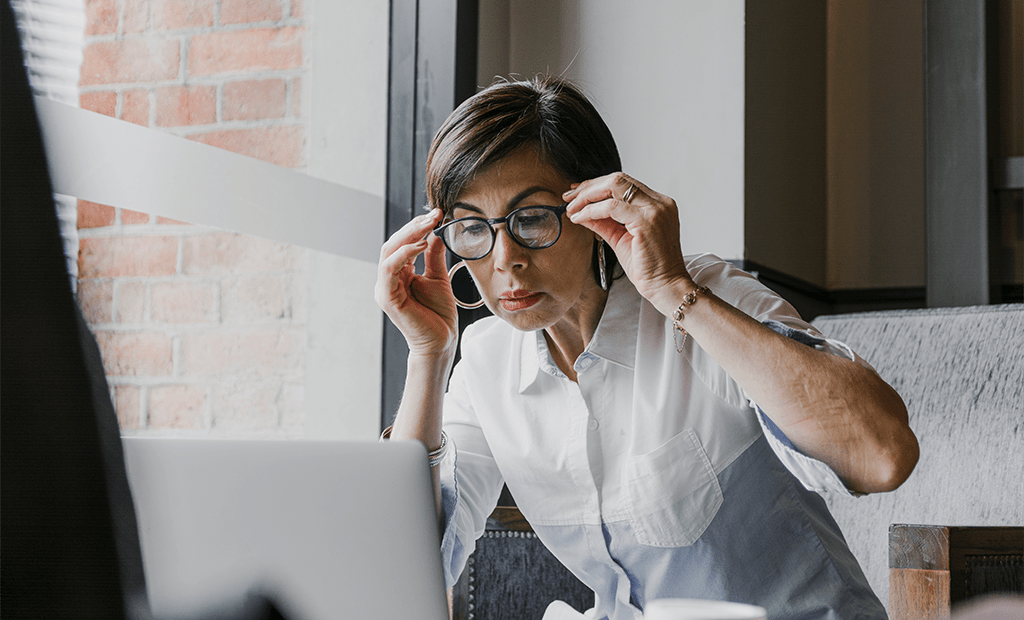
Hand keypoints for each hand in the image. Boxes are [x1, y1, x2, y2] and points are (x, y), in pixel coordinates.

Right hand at [374, 209, 457, 356]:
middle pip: (393, 244)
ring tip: (429, 226)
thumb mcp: (438, 278)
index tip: (437, 214)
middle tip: (434, 215)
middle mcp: (388, 280)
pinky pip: (389, 269)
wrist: (441, 342)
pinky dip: (404, 254)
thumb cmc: (438, 315)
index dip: (417, 227)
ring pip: (389, 252)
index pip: (401, 244)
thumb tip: (436, 233)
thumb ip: (434, 256)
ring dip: (409, 235)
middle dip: (414, 226)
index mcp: (398, 274)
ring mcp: (385, 289)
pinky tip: (421, 245)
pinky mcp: (387, 298)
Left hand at [564, 173, 693, 309]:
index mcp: (657, 204)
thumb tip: (581, 212)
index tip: (577, 192)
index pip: (623, 183)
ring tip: (572, 208)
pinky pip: (612, 207)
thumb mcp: (620, 239)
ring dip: (587, 196)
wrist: (665, 287)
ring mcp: (655, 210)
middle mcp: (659, 203)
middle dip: (589, 187)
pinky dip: (592, 210)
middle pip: (617, 179)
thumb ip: (603, 223)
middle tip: (569, 197)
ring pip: (614, 186)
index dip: (596, 185)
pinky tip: (580, 218)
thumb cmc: (648, 267)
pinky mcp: (647, 222)